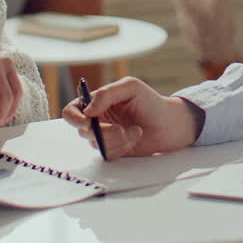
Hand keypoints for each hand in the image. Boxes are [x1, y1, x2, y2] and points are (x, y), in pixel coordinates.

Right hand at [61, 76, 203, 159]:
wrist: (169, 125)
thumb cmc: (151, 102)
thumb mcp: (131, 87)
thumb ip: (107, 94)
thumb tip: (88, 110)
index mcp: (97, 102)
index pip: (72, 111)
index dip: (74, 118)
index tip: (87, 123)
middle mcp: (97, 120)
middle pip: (83, 131)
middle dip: (103, 133)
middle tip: (120, 130)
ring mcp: (104, 137)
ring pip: (97, 144)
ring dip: (118, 139)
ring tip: (136, 131)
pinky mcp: (113, 150)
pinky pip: (108, 154)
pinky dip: (123, 147)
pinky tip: (135, 139)